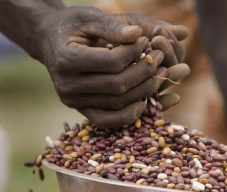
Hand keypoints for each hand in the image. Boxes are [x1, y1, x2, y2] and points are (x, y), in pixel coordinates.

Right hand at [34, 6, 188, 127]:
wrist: (50, 42)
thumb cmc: (71, 27)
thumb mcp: (87, 18)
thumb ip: (111, 26)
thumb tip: (137, 35)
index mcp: (68, 59)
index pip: (112, 62)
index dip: (135, 53)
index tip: (146, 41)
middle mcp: (67, 84)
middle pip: (117, 86)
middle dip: (144, 73)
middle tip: (159, 59)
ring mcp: (72, 100)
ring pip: (116, 104)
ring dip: (143, 93)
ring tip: (157, 77)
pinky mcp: (79, 109)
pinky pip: (106, 121)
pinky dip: (127, 116)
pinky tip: (144, 103)